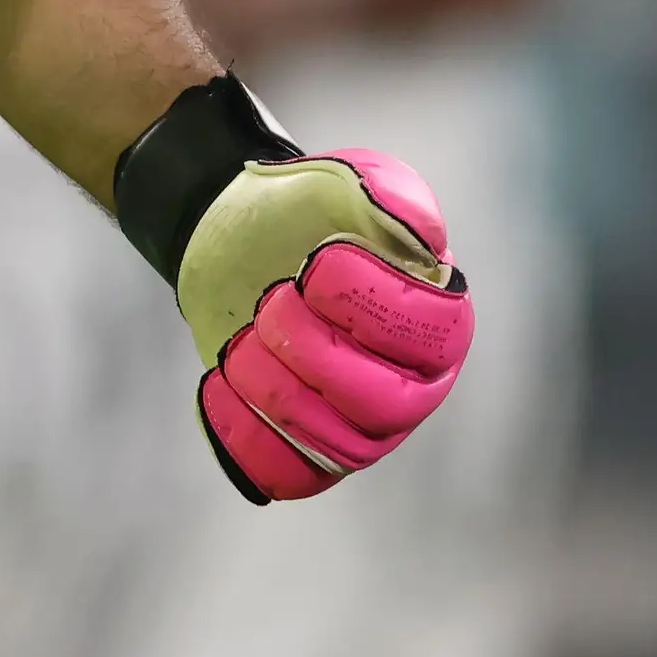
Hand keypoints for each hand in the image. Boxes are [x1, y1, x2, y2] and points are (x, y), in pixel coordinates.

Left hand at [113, 75, 474, 503]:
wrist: (240, 239)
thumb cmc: (306, 213)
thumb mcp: (351, 182)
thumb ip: (395, 199)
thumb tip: (423, 240)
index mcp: (438, 320)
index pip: (433, 334)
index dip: (369, 302)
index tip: (314, 264)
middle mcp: (414, 384)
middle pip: (385, 404)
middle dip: (314, 354)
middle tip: (269, 302)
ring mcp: (363, 426)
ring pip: (337, 446)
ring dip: (273, 390)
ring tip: (240, 340)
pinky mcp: (309, 450)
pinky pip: (288, 475)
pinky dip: (246, 437)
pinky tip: (218, 385)